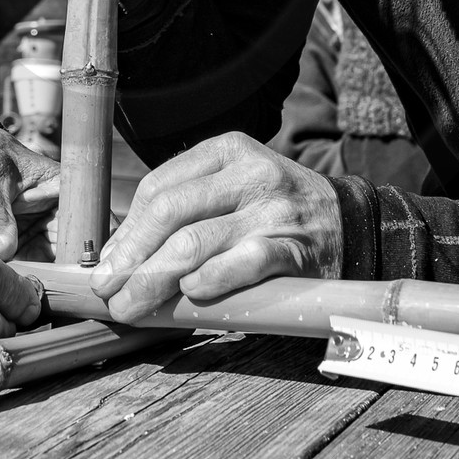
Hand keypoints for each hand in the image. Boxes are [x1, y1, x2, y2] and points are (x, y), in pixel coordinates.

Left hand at [89, 132, 341, 320]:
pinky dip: (209, 281)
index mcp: (227, 150)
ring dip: (153, 280)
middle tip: (107, 292)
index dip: (126, 231)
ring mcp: (273, 209)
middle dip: (130, 257)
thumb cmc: (276, 211)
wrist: (353, 224)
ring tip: (131, 307)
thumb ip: (187, 209)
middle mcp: (250, 173)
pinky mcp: (295, 247)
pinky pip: (242, 264)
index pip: (159, 187)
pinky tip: (189, 294)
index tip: (105, 264)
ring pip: (194, 242)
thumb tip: (120, 252)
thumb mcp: (234, 189)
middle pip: (169, 212)